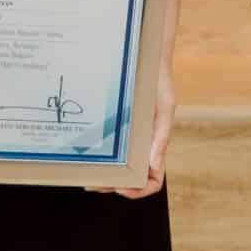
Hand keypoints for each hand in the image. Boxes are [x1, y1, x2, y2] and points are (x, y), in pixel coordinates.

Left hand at [98, 55, 175, 198]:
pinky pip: (108, 146)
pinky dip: (98, 156)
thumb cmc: (159, 84)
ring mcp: (128, 138)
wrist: (146, 59)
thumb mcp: (164, 109)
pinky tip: (85, 155)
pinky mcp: (115, 126)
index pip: (153, 180)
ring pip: (117, 166)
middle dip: (113, 186)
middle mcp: (142, 146)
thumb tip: (154, 166)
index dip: (140, 191)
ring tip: (87, 175)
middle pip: (130, 178)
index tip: (122, 188)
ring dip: (103, 175)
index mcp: (156, 146)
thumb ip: (161, 137)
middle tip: (94, 185)